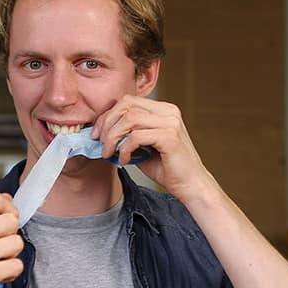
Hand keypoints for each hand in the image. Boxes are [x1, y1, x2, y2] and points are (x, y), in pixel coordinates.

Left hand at [91, 95, 215, 203]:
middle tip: (99, 142)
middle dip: (107, 123)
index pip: (128, 101)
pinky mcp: (170, 137)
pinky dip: (124, 149)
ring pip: (129, 119)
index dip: (108, 115)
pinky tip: (124, 161)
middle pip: (126, 105)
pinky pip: (136, 137)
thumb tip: (100, 134)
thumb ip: (126, 136)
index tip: (97, 133)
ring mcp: (171, 122)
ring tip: (109, 153)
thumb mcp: (142, 148)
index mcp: (163, 110)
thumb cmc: (167, 169)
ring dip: (113, 137)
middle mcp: (168, 111)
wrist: (191, 186)